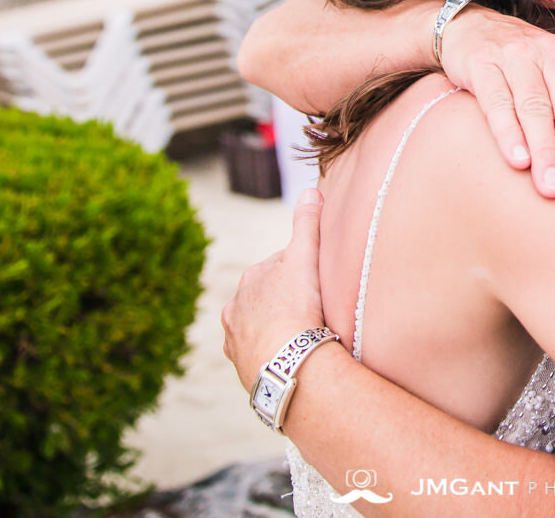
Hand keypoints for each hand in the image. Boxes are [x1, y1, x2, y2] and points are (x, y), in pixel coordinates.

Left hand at [222, 188, 325, 393]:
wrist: (288, 364)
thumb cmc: (297, 309)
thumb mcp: (305, 259)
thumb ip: (307, 224)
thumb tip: (309, 191)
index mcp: (251, 278)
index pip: (279, 267)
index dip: (301, 272)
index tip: (318, 283)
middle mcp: (236, 307)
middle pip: (265, 297)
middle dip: (284, 300)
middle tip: (312, 310)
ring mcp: (236, 338)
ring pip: (258, 325)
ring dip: (274, 327)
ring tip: (299, 335)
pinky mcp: (241, 364)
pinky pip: (256, 353)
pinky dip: (269, 351)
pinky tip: (286, 354)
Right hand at [439, 7, 554, 203]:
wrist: (472, 29)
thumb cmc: (527, 71)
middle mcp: (554, 53)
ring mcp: (516, 55)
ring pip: (536, 108)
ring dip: (546, 151)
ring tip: (551, 188)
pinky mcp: (481, 62)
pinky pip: (498, 102)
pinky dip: (509, 133)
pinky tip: (518, 162)